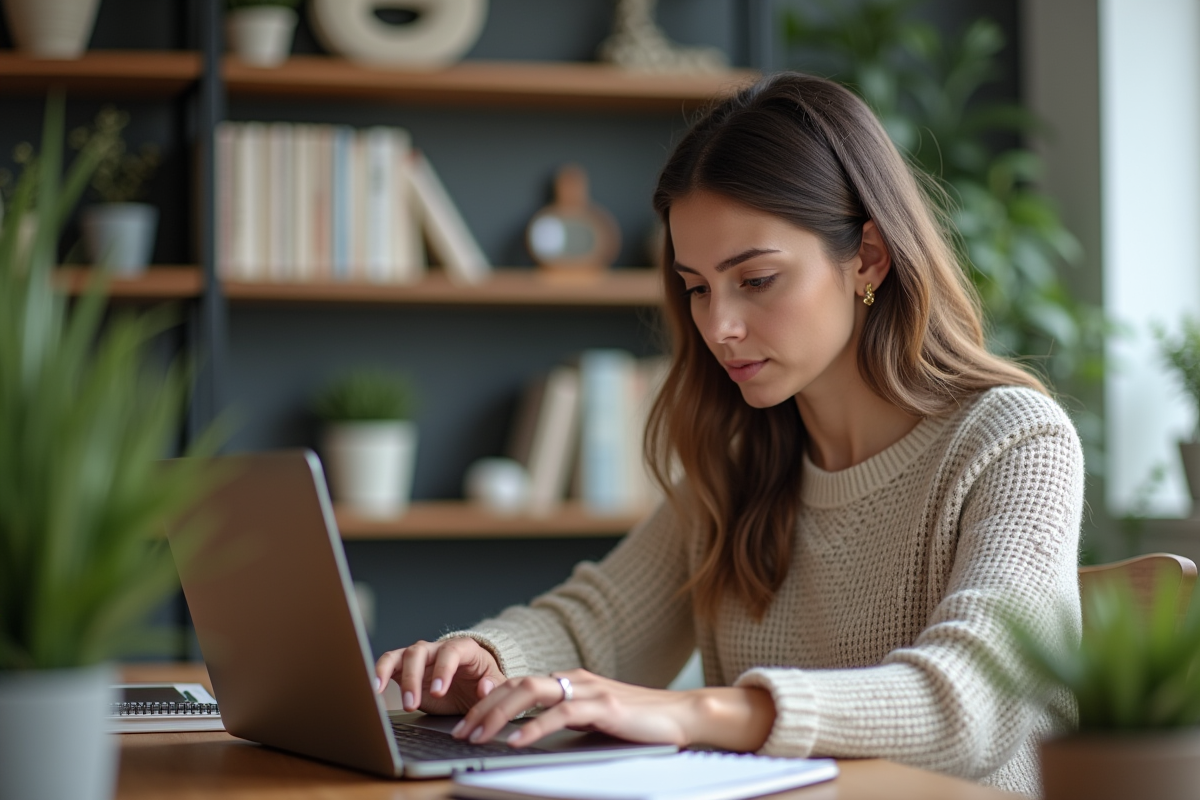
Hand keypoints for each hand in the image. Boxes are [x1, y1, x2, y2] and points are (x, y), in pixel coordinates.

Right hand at [374, 637, 505, 714]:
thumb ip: (493, 686)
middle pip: (420, 652)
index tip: (439, 691)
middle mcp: (439, 648)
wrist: (471, 685)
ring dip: (398, 679)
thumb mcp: (495, 684)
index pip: (451, 651)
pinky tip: (375, 689)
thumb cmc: (483, 681)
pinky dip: (380, 673)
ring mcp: (420, 656)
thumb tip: (484, 688)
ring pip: (403, 656)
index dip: (443, 669)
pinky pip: (389, 664)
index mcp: (464, 649)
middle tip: (413, 703)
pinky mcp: (405, 667)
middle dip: (414, 678)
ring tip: (398, 702)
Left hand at [448, 668, 761, 751]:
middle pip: (515, 685)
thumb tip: (531, 736)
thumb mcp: (594, 720)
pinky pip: (559, 714)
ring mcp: (587, 690)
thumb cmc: (639, 723)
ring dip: (498, 716)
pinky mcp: (602, 706)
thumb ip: (566, 721)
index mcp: (569, 682)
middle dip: (482, 709)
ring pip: (530, 693)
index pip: (517, 685)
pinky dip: (533, 728)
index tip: (465, 725)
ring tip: (477, 736)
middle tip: (459, 732)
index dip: (487, 704)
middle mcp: (573, 680)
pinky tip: (515, 743)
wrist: (682, 715)